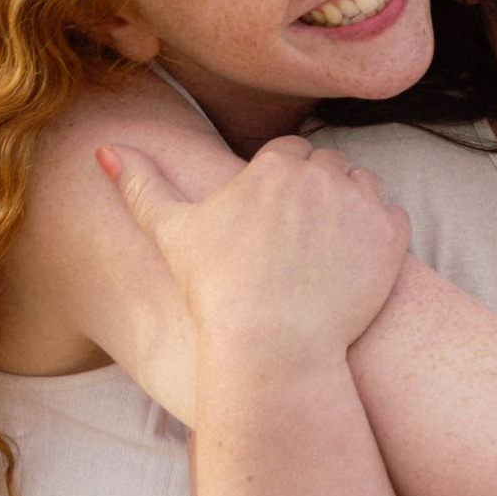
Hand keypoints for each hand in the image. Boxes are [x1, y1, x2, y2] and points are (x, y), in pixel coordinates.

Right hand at [98, 136, 408, 372]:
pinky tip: (352, 264)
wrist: (273, 347)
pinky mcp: (391, 238)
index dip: (278, 185)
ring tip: (324, 251)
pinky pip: (392, 217)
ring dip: (349, 207)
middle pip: (326, 167)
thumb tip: (103, 148)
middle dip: (314, 193)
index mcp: (274, 166)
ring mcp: (361, 206)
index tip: (269, 221)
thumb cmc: (216, 292)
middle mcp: (322, 177)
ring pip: (362, 187)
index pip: (287, 153)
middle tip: (297, 240)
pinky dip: (378, 235)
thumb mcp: (171, 234)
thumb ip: (141, 186)